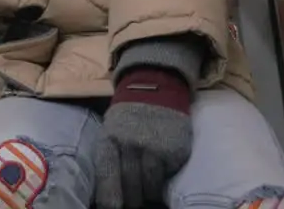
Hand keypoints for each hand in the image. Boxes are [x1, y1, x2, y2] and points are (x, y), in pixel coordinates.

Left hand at [94, 68, 193, 208]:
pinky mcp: (175, 151)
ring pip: (151, 188)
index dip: (110, 198)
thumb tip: (108, 190)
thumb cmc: (128, 115)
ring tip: (147, 190)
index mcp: (110, 141)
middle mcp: (131, 146)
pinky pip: (168, 178)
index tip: (113, 207)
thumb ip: (109, 156)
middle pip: (130, 188)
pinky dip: (164, 181)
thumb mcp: (110, 129)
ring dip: (148, 193)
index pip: (108, 177)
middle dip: (130, 199)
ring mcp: (155, 149)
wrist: (156, 86)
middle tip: (132, 201)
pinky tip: (161, 174)